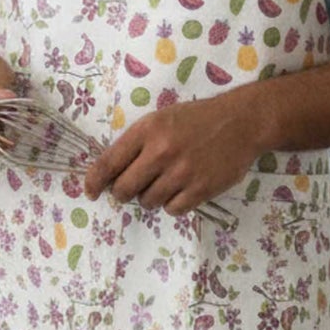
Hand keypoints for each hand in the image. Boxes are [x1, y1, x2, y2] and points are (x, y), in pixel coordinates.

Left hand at [82, 92, 264, 215]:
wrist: (239, 122)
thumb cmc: (194, 120)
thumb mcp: (159, 120)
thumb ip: (136, 143)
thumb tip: (112, 172)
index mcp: (146, 131)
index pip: (109, 162)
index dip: (94, 180)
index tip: (90, 191)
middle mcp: (160, 152)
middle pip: (125, 188)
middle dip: (122, 193)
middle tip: (129, 189)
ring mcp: (181, 173)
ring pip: (148, 201)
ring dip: (149, 198)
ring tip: (162, 183)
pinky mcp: (201, 189)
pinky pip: (173, 209)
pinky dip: (171, 205)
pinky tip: (179, 191)